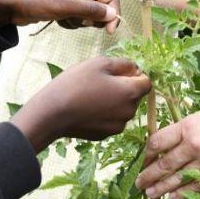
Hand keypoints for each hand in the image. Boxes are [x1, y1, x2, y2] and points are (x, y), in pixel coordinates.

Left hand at [0, 0, 120, 33]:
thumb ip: (89, 10)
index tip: (109, 33)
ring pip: (90, 17)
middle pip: (103, 9)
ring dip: (79, 23)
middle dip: (92, 20)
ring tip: (62, 19)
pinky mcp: (67, 7)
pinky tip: (57, 20)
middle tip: (74, 21)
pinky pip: (78, 20)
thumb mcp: (63, 6)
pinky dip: (71, 24)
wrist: (10, 2)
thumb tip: (113, 14)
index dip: (113, 16)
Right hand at [10, 56, 151, 151]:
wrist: (52, 114)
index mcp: (130, 93)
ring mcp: (117, 126)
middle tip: (100, 80)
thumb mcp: (99, 63)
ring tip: (91, 93)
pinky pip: (111, 119)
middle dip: (124, 87)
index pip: (147, 82)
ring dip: (114, 100)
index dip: (136, 74)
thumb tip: (136, 69)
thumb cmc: (75, 84)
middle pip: (135, 96)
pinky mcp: (105, 135)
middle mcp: (129, 112)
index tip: (119, 71)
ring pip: (123, 108)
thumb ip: (123, 63)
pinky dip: (104, 112)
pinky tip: (87, 107)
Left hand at [134, 96, 199, 198]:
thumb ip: (182, 131)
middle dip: (149, 176)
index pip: (157, 143)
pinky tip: (173, 198)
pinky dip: (183, 194)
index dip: (146, 154)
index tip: (142, 161)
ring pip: (178, 179)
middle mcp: (194, 145)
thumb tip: (164, 145)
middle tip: (139, 183)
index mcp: (187, 127)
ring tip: (150, 193)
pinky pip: (197, 187)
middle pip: (164, 164)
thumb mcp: (199, 116)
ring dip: (162, 188)